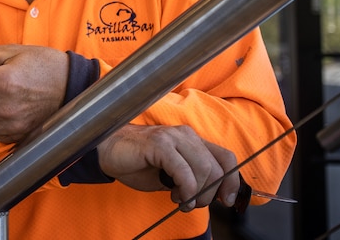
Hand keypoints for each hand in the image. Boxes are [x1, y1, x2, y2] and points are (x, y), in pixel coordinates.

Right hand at [97, 124, 239, 211]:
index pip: (225, 157)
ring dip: (196, 193)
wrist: (108, 152)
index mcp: (192, 140)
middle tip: (191, 203)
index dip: (232, 181)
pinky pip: (183, 170)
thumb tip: (214, 194)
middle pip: (216, 167)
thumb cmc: (138, 163)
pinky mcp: (159, 144)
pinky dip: (185, 188)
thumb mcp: (172, 173)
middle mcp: (186, 135)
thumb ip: (192, 178)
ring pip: (203, 168)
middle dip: (209, 194)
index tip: (227, 200)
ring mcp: (172, 137)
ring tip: (180, 200)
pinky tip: (174, 194)